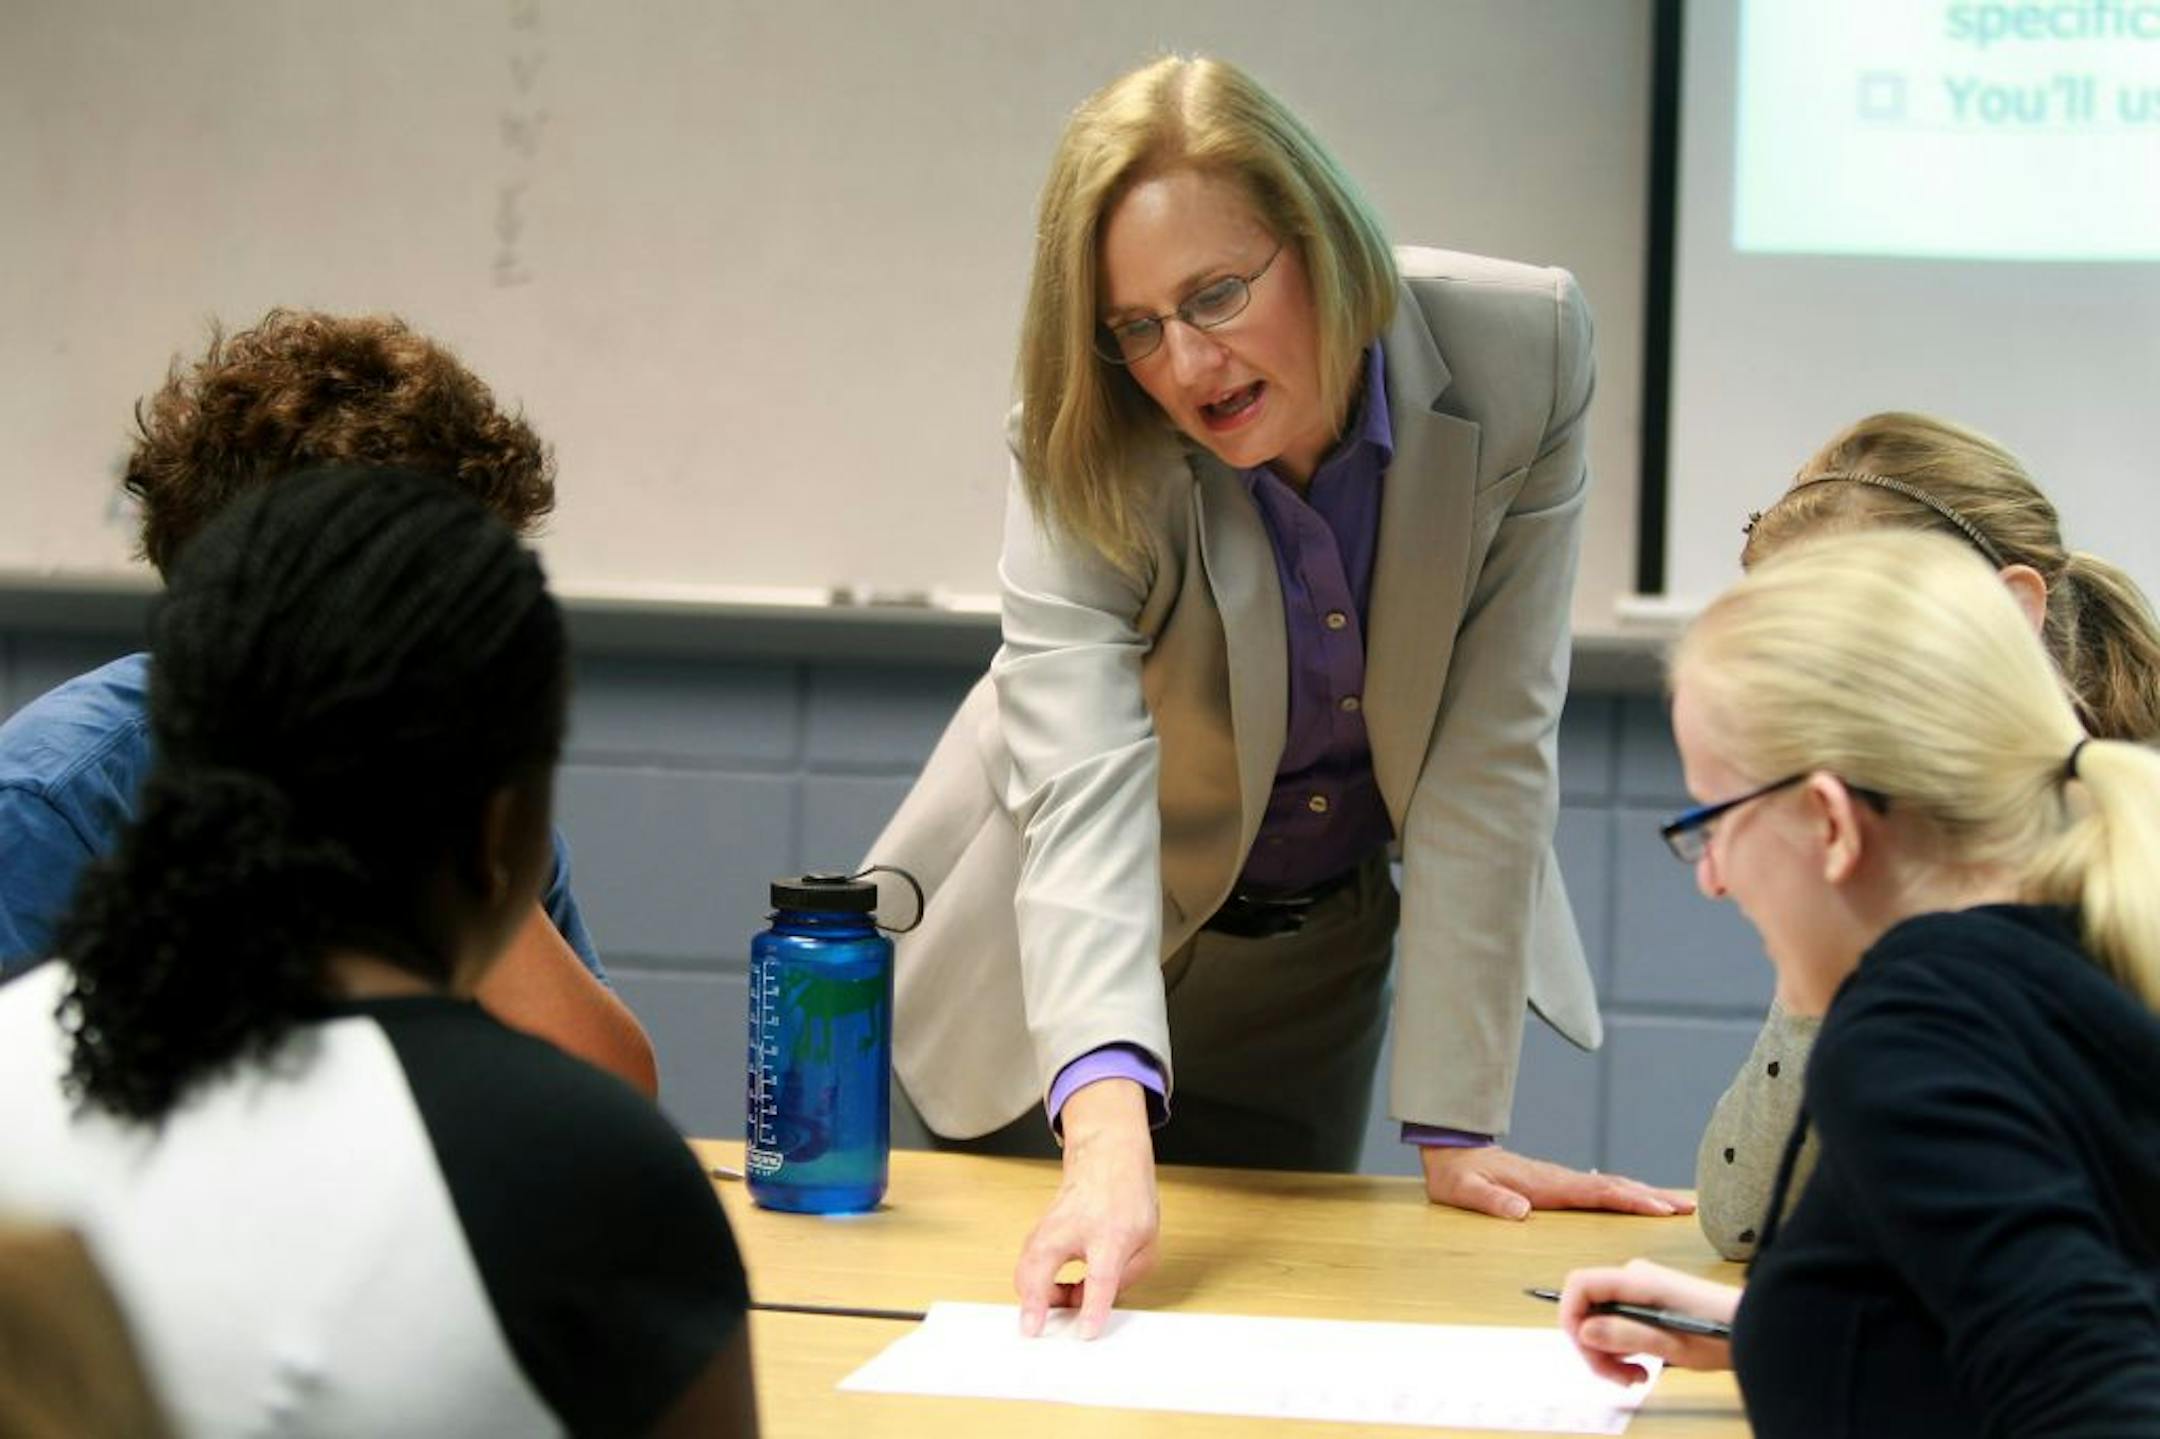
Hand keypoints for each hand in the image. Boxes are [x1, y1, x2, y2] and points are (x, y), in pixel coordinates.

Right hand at [1013, 1078, 1158, 1339]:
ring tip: (1060, 1305)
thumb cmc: (1128, 1199)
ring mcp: (1049, 1228)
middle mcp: (1073, 1229)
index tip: (1085, 1331)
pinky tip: (1053, 1290)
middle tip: (1035, 1329)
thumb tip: (1092, 1307)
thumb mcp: (1147, 1243)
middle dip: (1033, 1301)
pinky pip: (1027, 1265)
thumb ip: (1125, 1280)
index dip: (1092, 1307)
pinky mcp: (1036, 1231)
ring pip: (1025, 1267)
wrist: (1106, 1158)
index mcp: (1111, 1234)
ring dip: (1034, 1295)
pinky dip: (1032, 1284)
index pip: (1099, 1277)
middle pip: (1040, 1266)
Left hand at [1419, 1144, 1694, 1219]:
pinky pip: (1599, 1189)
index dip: (1628, 1200)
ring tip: (1676, 1204)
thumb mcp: (1465, 1191)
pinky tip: (1637, 1200)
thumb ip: (1491, 1200)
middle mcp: (1559, 1179)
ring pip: (1611, 1186)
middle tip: (1686, 1207)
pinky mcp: (1557, 1184)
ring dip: (1644, 1194)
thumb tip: (1520, 1210)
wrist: (1452, 1151)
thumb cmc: (1458, 1175)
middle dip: (1651, 1197)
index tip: (1657, 1208)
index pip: (1595, 1193)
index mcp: (1545, 1184)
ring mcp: (1560, 1180)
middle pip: (1614, 1187)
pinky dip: (1625, 1194)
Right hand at [1558, 1259, 1739, 1384]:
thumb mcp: (1671, 1343)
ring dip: (1609, 1351)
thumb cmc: (1720, 1333)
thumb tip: (1584, 1330)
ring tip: (1636, 1375)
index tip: (1585, 1350)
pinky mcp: (1650, 1299)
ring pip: (1602, 1317)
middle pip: (1588, 1306)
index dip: (1571, 1316)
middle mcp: (1634, 1277)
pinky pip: (1619, 1319)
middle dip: (1594, 1345)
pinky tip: (1643, 1363)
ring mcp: (1642, 1287)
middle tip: (1619, 1378)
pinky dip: (1623, 1344)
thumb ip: (1625, 1334)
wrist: (1756, 1328)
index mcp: (1636, 1280)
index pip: (1580, 1285)